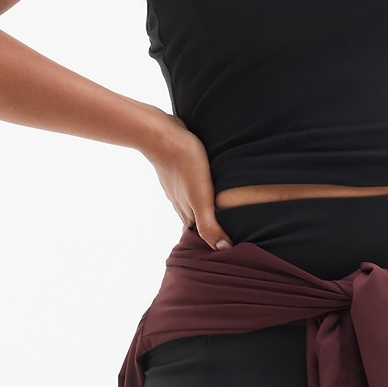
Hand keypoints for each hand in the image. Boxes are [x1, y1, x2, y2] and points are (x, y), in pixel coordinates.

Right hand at [140, 112, 230, 248]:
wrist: (161, 134)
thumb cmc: (184, 163)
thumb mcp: (201, 197)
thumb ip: (209, 224)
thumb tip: (222, 249)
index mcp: (187, 213)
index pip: (198, 237)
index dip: (209, 245)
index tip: (224, 252)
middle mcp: (180, 203)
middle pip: (196, 222)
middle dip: (208, 230)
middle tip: (226, 234)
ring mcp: (177, 187)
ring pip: (192, 205)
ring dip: (204, 210)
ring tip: (221, 213)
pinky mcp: (179, 171)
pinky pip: (190, 186)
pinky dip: (199, 192)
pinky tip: (207, 186)